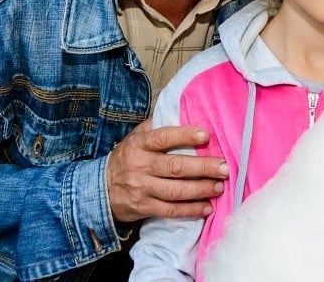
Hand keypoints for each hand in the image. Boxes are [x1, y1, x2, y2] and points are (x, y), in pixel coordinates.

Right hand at [106, 121, 228, 222]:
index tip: (205, 135)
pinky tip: (207, 207)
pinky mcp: (144, 207)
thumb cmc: (126, 159)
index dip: (185, 135)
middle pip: (175, 166)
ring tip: (219, 186)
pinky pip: (170, 210)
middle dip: (203, 167)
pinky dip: (190, 209)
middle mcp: (140, 166)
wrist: (100, 189)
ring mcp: (142, 188)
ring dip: (200, 189)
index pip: (163, 137)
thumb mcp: (135, 138)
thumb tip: (182, 112)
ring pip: (175, 190)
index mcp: (139, 144)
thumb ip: (156, 127)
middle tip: (224, 167)